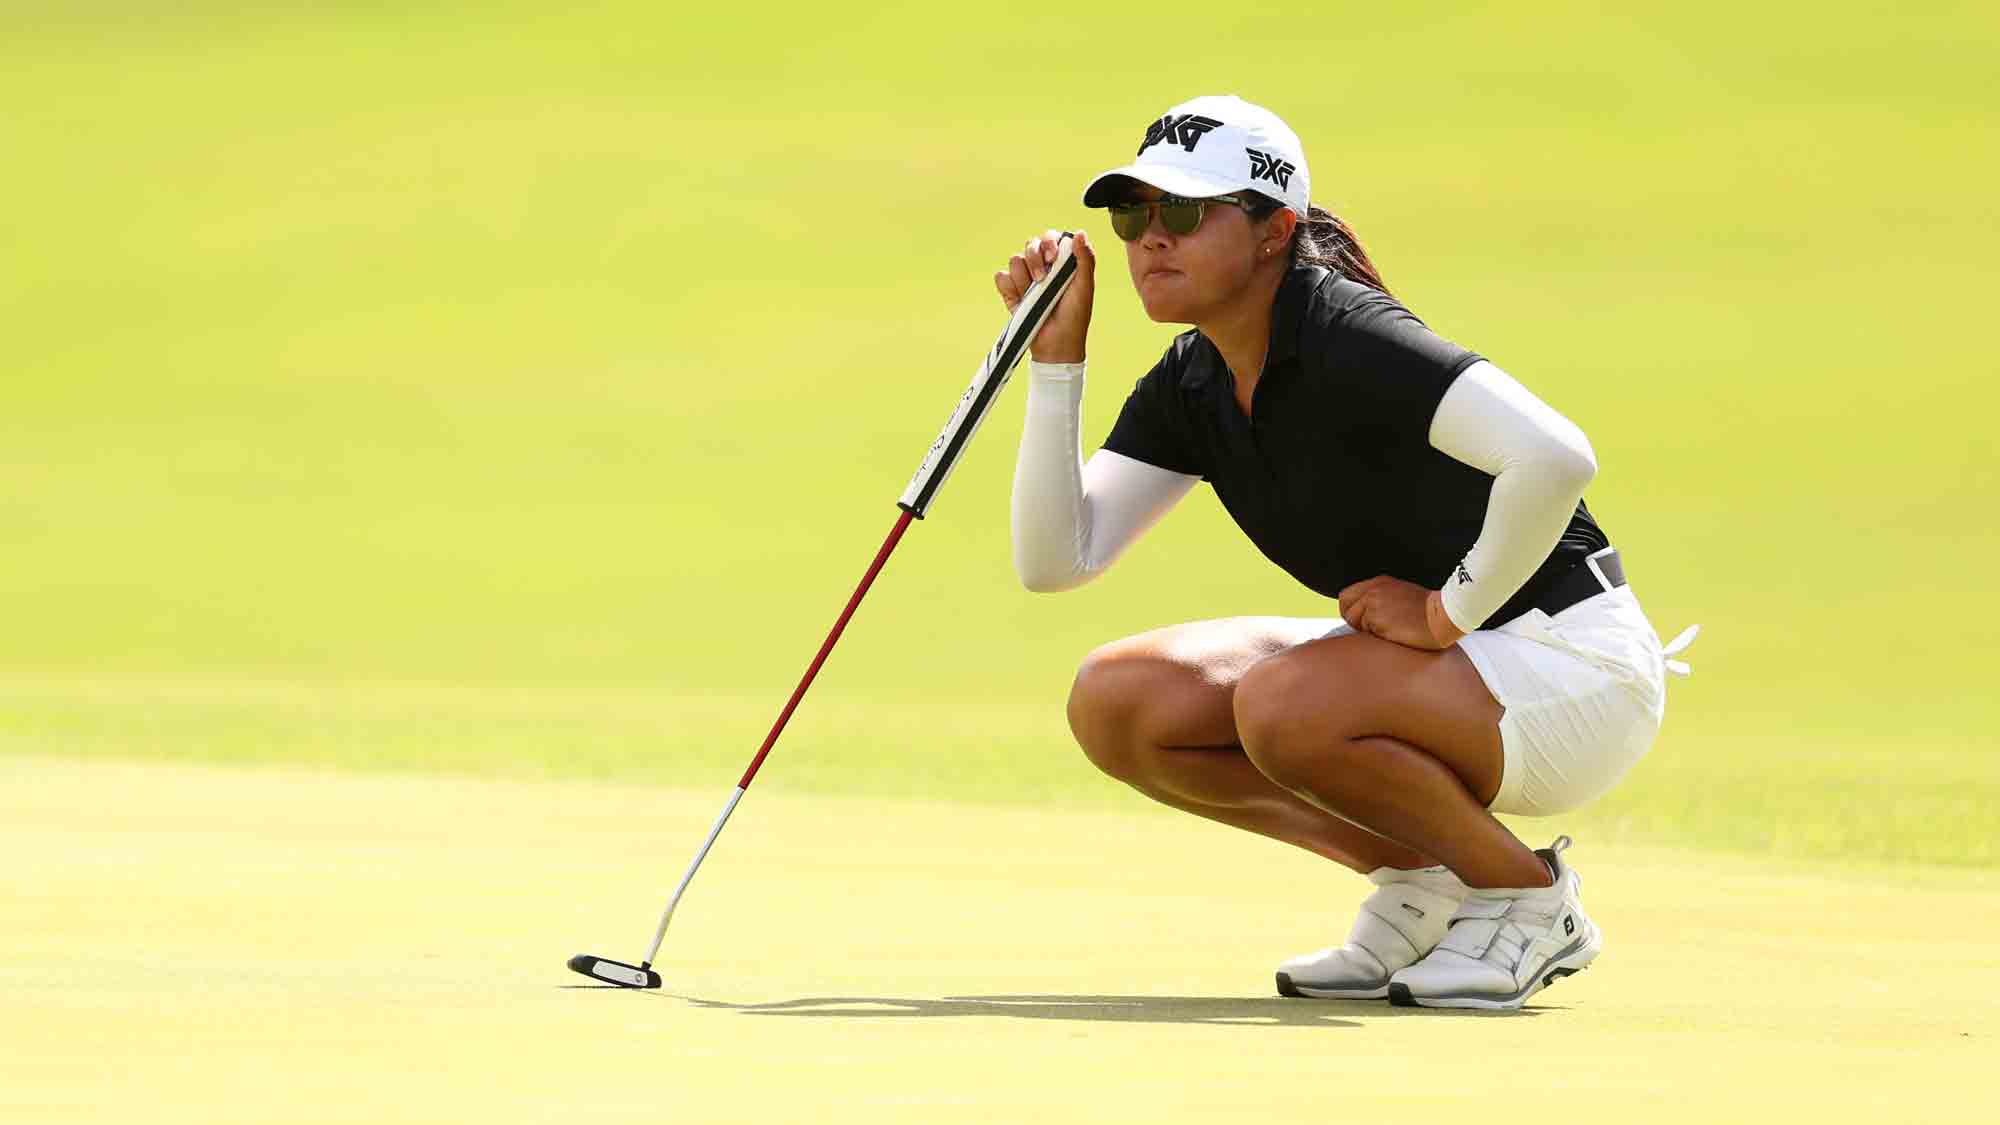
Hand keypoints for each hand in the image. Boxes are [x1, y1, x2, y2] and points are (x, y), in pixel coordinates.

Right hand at [996, 229, 1095, 363]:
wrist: (1056, 344)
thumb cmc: (1074, 317)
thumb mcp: (1084, 287)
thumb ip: (1085, 259)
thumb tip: (1080, 233)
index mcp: (1061, 262)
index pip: (1050, 237)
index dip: (1049, 243)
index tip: (1053, 258)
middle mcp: (1042, 267)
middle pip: (1030, 244)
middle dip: (1035, 260)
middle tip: (1042, 280)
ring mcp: (1025, 279)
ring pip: (1014, 260)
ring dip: (1024, 278)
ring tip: (1034, 297)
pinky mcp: (1011, 292)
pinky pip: (1001, 277)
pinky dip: (1009, 287)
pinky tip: (1020, 300)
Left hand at [1336, 575, 1467, 650]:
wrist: (1445, 616)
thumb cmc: (1430, 613)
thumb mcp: (1402, 597)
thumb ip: (1382, 602)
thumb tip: (1366, 617)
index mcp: (1380, 583)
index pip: (1348, 595)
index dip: (1352, 610)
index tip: (1364, 621)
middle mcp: (1374, 589)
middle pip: (1345, 605)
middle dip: (1353, 619)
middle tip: (1370, 629)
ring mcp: (1373, 602)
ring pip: (1353, 620)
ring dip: (1366, 629)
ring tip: (1389, 630)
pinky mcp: (1376, 617)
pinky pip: (1364, 630)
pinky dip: (1374, 636)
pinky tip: (1393, 634)